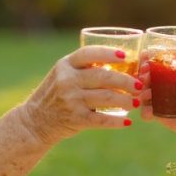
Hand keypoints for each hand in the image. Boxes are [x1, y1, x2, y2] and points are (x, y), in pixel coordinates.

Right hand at [21, 46, 142, 144]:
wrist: (36, 121)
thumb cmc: (57, 93)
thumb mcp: (64, 74)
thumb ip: (84, 67)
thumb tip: (123, 61)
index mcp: (65, 65)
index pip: (89, 54)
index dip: (109, 53)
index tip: (125, 56)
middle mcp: (67, 80)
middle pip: (103, 76)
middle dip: (126, 81)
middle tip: (139, 85)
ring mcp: (71, 100)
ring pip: (107, 97)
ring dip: (126, 100)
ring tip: (137, 102)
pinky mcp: (75, 119)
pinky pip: (102, 120)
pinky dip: (117, 121)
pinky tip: (128, 122)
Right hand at [138, 56, 175, 138]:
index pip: (162, 53)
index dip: (152, 54)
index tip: (148, 57)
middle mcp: (166, 75)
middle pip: (148, 70)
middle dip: (144, 72)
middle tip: (145, 77)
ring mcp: (161, 93)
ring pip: (144, 89)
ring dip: (141, 90)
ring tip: (146, 94)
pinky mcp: (160, 111)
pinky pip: (148, 111)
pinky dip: (145, 111)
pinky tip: (149, 113)